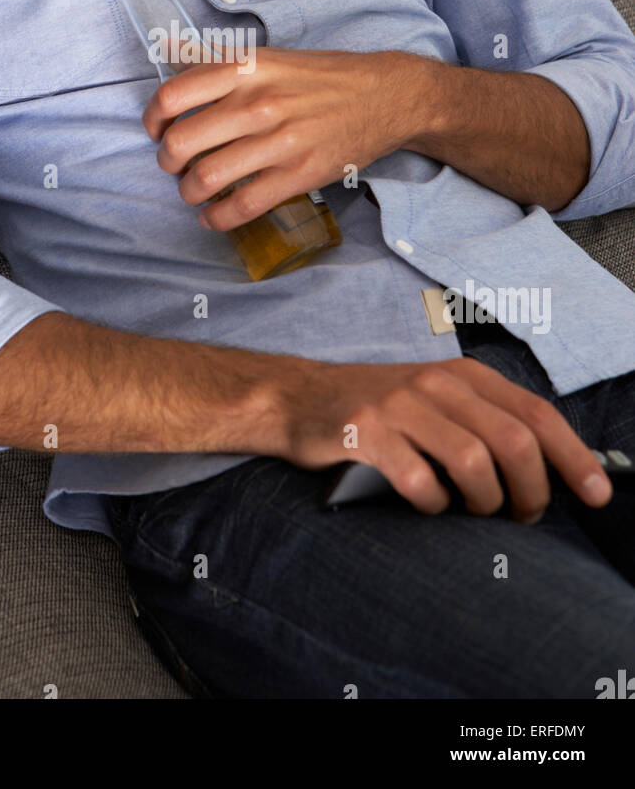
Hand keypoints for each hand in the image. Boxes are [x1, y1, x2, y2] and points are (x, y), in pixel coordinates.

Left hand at [142, 46, 427, 229]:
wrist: (386, 96)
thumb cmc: (323, 76)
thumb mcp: (269, 56)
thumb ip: (217, 57)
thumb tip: (167, 47)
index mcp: (245, 69)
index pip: (173, 95)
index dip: (153, 119)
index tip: (157, 130)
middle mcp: (257, 103)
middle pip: (181, 143)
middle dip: (167, 162)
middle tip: (174, 165)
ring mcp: (278, 141)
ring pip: (206, 178)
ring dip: (189, 192)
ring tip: (194, 190)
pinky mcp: (299, 174)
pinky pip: (242, 206)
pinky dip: (216, 218)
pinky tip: (212, 216)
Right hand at [281, 354, 612, 523]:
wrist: (295, 396)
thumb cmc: (375, 409)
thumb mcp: (434, 400)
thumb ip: (482, 422)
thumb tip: (544, 472)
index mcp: (462, 375)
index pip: (536, 413)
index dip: (573, 456)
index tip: (596, 493)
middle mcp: (436, 382)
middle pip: (514, 441)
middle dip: (531, 491)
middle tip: (522, 517)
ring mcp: (400, 405)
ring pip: (473, 462)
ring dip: (484, 503)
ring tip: (473, 513)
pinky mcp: (367, 431)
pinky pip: (419, 481)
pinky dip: (433, 505)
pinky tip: (428, 505)